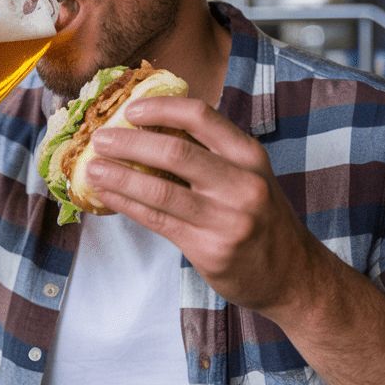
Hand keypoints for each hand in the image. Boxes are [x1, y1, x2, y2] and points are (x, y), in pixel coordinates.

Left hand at [86, 98, 315, 318]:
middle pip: (176, 152)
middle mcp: (242, 184)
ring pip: (161, 191)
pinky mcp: (210, 249)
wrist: (293, 275)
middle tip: (99, 138)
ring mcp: (227, 219)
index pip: (201, 117)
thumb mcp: (249, 176)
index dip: (161, 108)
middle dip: (130, 142)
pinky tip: (107, 195)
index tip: (131, 109)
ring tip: (92, 167)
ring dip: (119, 176)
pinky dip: (127, 205)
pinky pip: (158, 221)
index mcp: (249, 156)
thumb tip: (148, 129)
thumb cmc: (261, 218)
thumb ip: (210, 154)